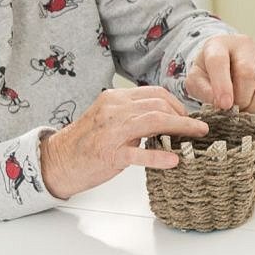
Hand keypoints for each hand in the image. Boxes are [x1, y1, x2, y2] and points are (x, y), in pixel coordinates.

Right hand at [40, 86, 210, 197]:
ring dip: (180, 128)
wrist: (56, 161)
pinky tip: (174, 160)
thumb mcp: (110, 119)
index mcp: (115, 99)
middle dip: (184, 116)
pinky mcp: (108, 154)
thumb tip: (166, 119)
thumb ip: (134, 115)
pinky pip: (138, 154)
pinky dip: (158, 156)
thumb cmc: (86, 142)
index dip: (177, 104)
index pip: (155, 93)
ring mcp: (111, 132)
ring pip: (153, 122)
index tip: (188, 115)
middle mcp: (113, 110)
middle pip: (159, 105)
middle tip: (198, 128)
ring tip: (196, 136)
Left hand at [185, 34, 254, 111]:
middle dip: (242, 98)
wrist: (225, 57)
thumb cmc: (210, 70)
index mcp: (218, 45)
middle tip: (235, 111)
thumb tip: (219, 102)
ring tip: (246, 110)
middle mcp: (243, 45)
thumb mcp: (196, 78)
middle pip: (248, 72)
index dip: (222, 85)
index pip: (220, 61)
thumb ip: (201, 89)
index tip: (224, 105)